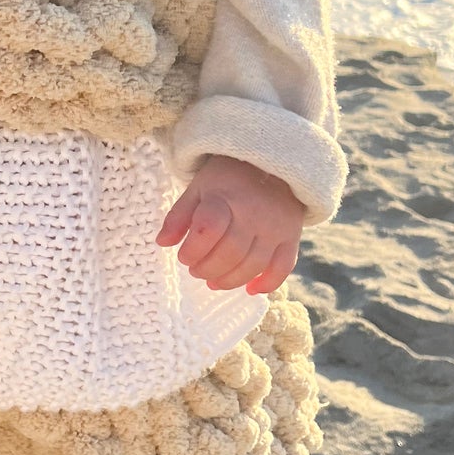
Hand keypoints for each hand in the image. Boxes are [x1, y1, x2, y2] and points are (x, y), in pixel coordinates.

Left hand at [156, 154, 303, 293]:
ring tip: (214, 281)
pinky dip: (268, 283)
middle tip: (196, 271)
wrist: (272, 164)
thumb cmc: (227, 179)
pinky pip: (284, 267)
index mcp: (225, 197)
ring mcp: (275, 227)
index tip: (183, 256)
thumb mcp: (198, 188)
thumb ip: (179, 215)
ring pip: (254, 265)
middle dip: (207, 269)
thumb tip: (162, 243)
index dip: (192, 250)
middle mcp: (253, 214)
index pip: (208, 229)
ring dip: (231, 280)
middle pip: (230, 253)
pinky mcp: (291, 237)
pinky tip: (252, 289)